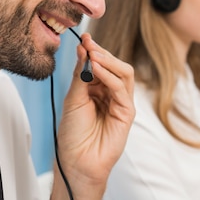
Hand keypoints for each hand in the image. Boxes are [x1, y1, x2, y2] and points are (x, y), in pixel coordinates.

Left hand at [51, 33, 134, 199]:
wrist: (76, 161)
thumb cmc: (72, 134)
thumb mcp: (73, 99)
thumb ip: (81, 76)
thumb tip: (84, 50)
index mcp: (97, 90)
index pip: (100, 65)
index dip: (93, 51)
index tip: (83, 38)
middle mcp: (111, 94)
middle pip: (115, 66)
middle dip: (102, 53)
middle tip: (88, 43)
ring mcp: (121, 103)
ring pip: (123, 73)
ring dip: (108, 61)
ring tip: (93, 54)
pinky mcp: (127, 113)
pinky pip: (122, 89)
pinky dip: (110, 76)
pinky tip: (98, 70)